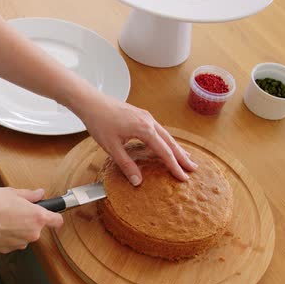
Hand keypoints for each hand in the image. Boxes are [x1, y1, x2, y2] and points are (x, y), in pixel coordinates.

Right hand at [0, 187, 62, 252]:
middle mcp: (32, 233)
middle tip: (14, 208)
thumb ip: (29, 195)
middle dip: (29, 219)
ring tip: (2, 217)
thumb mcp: (11, 192)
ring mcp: (20, 243)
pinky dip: (8, 235)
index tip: (50, 212)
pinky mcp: (8, 249)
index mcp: (37, 217)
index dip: (54, 215)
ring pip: (24, 234)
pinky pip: (13, 241)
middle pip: (38, 226)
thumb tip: (39, 193)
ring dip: (18, 227)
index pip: (57, 220)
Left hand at [74, 90, 197, 185]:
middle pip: (170, 142)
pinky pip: (159, 129)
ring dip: (176, 147)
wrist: (91, 102)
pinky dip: (166, 140)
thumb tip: (138, 181)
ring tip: (185, 158)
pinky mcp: (141, 115)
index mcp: (144, 129)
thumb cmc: (99, 122)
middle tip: (193, 168)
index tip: (183, 177)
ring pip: (166, 135)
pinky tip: (166, 145)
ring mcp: (146, 117)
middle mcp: (149, 121)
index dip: (174, 166)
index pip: (164, 152)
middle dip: (182, 157)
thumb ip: (126, 165)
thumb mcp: (111, 147)